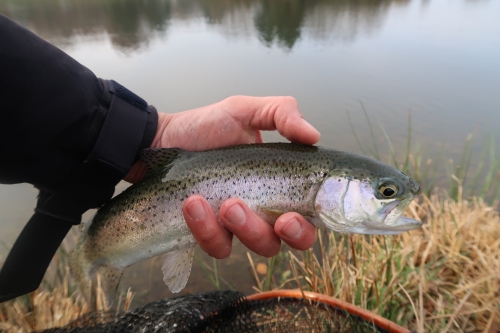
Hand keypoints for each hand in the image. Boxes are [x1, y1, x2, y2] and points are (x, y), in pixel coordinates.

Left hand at [126, 96, 319, 257]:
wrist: (161, 139)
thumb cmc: (206, 126)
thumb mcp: (244, 111)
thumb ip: (281, 113)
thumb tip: (314, 135)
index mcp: (281, 183)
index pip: (311, 213)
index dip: (311, 222)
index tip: (295, 214)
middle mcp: (266, 208)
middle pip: (295, 240)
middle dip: (292, 234)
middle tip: (279, 220)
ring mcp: (238, 225)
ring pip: (259, 247)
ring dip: (246, 228)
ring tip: (223, 203)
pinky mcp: (209, 233)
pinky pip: (218, 247)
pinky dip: (207, 229)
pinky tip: (193, 203)